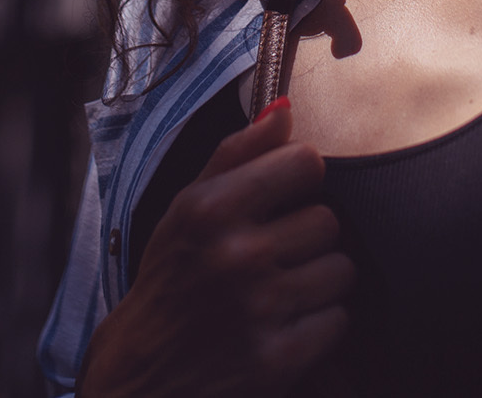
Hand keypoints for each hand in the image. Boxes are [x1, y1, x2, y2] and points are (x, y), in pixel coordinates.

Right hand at [81, 100, 353, 397]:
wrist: (141, 377)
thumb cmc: (169, 283)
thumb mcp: (185, 211)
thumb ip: (235, 155)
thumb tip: (285, 110)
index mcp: (210, 209)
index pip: (305, 162)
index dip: (299, 180)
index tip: (283, 198)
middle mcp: (236, 254)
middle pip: (328, 220)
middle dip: (308, 237)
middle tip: (275, 255)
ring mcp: (259, 308)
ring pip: (340, 269)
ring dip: (318, 281)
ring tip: (280, 292)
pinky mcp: (279, 358)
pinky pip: (338, 319)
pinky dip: (318, 326)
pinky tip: (283, 327)